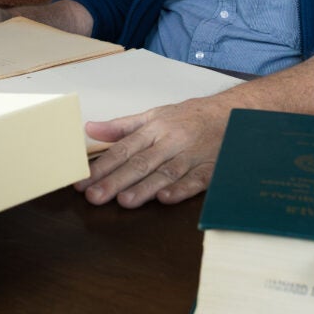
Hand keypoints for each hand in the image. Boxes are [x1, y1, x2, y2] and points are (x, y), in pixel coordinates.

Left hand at [74, 94, 234, 208]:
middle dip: (116, 181)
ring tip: (124, 201)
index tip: (82, 181)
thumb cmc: (188, 116)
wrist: (231, 112)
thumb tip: (90, 129)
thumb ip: (121, 127)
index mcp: (154, 129)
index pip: (123, 148)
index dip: (102, 166)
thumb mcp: (154, 115)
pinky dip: (181, 189)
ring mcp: (191, 155)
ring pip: (165, 173)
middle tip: (94, 197)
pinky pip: (195, 180)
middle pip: (140, 163)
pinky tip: (166, 199)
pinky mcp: (210, 168)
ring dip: (145, 188)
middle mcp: (170, 141)